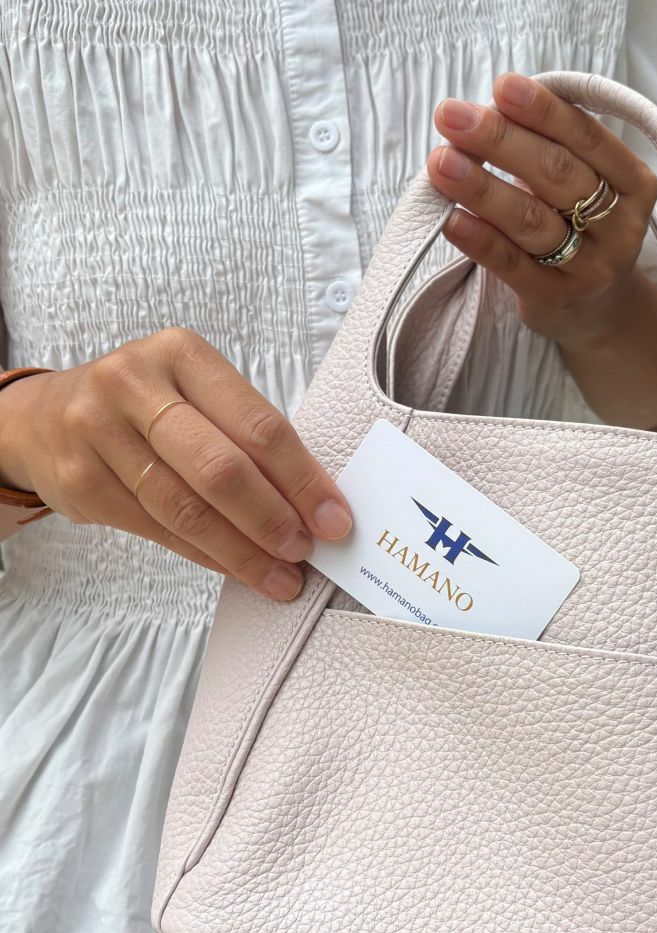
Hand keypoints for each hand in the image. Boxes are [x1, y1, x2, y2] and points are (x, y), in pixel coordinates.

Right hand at [0, 328, 352, 600]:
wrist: (44, 416)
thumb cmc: (145, 405)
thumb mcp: (195, 393)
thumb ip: (246, 435)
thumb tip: (314, 502)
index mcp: (182, 355)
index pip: (259, 425)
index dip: (303, 479)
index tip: (335, 518)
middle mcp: (134, 385)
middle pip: (221, 469)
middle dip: (273, 519)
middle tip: (306, 551)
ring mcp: (98, 432)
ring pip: (187, 509)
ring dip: (242, 552)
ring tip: (281, 575)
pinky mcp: (80, 481)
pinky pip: (158, 530)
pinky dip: (206, 555)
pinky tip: (236, 568)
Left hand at [426, 71, 656, 346]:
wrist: (602, 313)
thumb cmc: (584, 231)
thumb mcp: (589, 186)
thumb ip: (555, 149)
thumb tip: (490, 110)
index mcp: (634, 184)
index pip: (588, 139)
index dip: (544, 112)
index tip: (501, 87)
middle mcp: (618, 227)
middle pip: (558, 175)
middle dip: (501, 141)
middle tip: (452, 116)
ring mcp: (589, 268)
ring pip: (532, 221)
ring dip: (482, 188)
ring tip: (441, 162)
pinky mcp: (555, 299)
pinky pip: (511, 265)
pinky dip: (479, 239)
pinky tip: (451, 218)